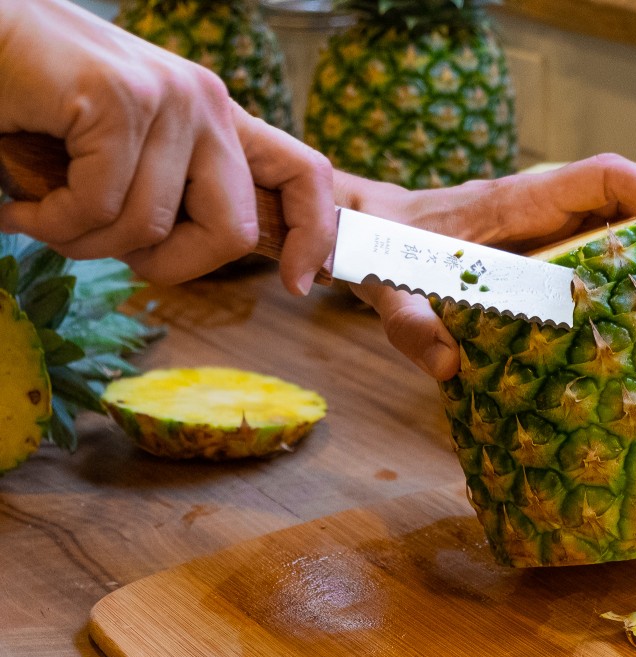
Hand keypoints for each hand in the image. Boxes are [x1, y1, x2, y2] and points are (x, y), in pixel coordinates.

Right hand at [0, 0, 334, 295]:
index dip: (312, 235)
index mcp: (219, 119)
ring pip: (148, 228)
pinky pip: (97, 207)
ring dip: (82, 243)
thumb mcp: (127, 156)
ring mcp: (167, 99)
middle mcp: (206, 104)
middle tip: (107, 251)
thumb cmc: (43, 107)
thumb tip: (194, 254)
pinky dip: (50, 223)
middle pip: (234, 230)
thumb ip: (170, 195)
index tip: (297, 284)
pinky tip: (22, 205)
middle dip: (170, 267)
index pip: (305, 174)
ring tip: (41, 213)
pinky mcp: (117, 100)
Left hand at [335, 154, 635, 379]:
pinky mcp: (529, 248)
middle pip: (616, 200)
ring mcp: (534, 226)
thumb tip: (449, 365)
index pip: (599, 176)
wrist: (365, 230)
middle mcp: (533, 208)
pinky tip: (610, 319)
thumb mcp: (388, 291)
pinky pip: (583, 248)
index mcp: (513, 203)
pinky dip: (608, 274)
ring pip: (605, 224)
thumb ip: (411, 326)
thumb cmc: (380, 248)